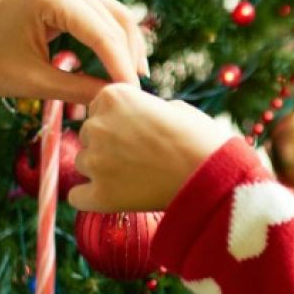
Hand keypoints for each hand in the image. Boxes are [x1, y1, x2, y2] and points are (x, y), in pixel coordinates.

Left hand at [0, 0, 147, 103]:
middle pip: (115, 20)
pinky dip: (112, 40)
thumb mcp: (35, 83)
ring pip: (113, 15)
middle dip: (129, 57)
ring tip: (133, 82)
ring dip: (126, 48)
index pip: (102, 34)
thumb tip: (120, 100)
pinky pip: (100, 14)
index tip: (134, 98)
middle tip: (139, 93)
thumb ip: (82, 89)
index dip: (121, 67)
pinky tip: (121, 66)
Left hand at [68, 84, 232, 211]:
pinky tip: (112, 195)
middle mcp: (97, 125)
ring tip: (136, 175)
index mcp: (113, 96)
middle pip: (89, 134)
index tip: (141, 131)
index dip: (120, 120)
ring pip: (84, 163)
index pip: (99, 107)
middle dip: (109, 143)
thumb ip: (142, 109)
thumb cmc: (201, 138)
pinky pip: (78, 196)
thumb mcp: (174, 108)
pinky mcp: (100, 195)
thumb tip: (133, 119)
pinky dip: (91, 196)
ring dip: (102, 168)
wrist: (215, 175)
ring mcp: (96, 161)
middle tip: (140, 155)